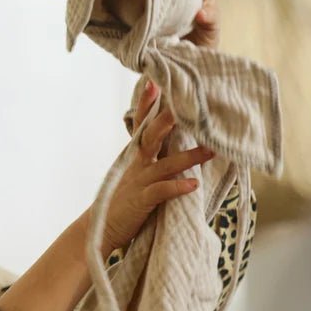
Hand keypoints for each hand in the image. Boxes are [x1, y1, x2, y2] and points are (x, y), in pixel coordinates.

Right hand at [102, 82, 213, 255]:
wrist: (98, 228)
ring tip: (211, 149)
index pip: (141, 124)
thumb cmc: (121, 201)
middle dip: (169, 120)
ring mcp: (138, 182)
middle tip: (188, 105)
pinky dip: (178, 187)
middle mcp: (136, 164)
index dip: (147, 103)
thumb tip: (167, 142)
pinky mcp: (141, 201)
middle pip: (152, 136)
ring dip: (190, 157)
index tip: (156, 81)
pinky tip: (194, 185)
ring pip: (166, 164)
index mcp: (134, 156)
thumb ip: (147, 157)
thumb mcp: (132, 173)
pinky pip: (161, 191)